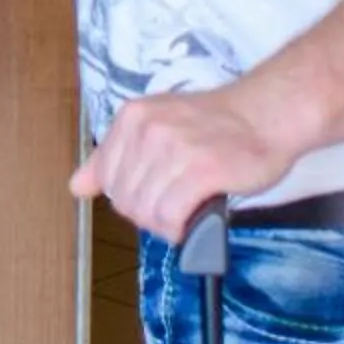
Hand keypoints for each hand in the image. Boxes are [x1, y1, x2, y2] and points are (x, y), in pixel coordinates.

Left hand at [72, 86, 294, 239]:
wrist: (267, 114)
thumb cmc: (217, 126)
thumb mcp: (157, 127)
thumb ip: (115, 157)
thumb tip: (76, 186)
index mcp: (133, 117)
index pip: (107, 180)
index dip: (131, 198)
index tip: (156, 194)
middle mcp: (149, 129)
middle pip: (126, 200)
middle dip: (149, 215)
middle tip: (177, 207)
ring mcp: (175, 148)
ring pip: (147, 212)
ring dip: (168, 224)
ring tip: (188, 213)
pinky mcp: (202, 170)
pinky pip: (171, 217)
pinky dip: (181, 229)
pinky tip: (196, 219)